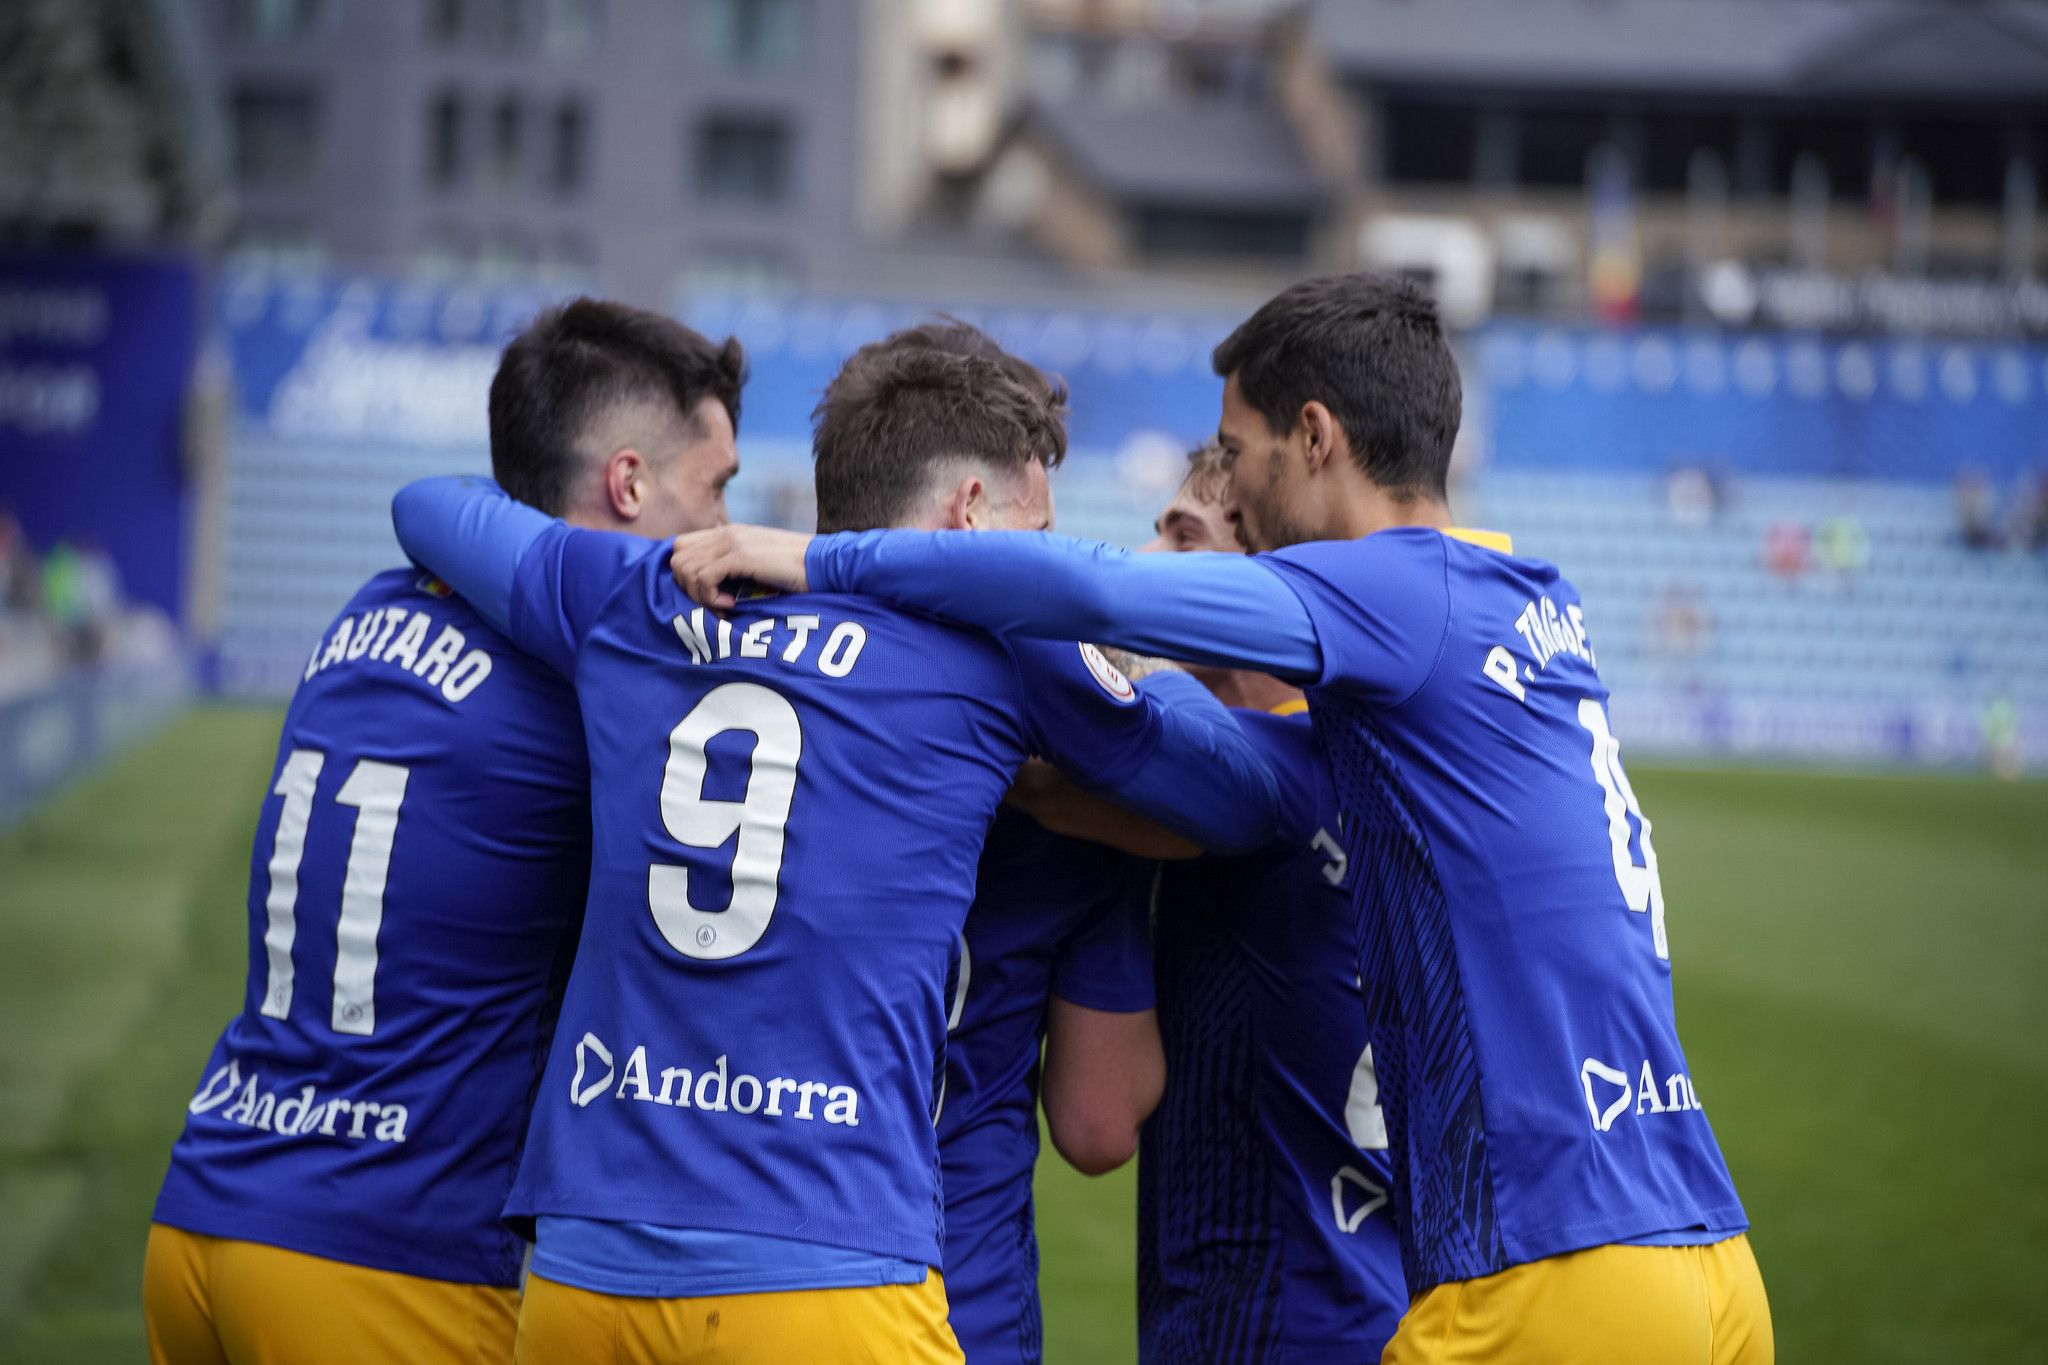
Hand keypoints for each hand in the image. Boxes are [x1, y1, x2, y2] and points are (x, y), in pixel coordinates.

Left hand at [670, 524, 812, 609]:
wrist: (823, 565)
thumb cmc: (794, 572)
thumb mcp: (756, 565)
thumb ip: (733, 567)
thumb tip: (709, 588)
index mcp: (728, 533)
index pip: (681, 547)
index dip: (685, 574)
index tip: (705, 594)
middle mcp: (726, 533)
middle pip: (677, 558)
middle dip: (686, 587)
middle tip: (711, 603)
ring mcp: (732, 542)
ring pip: (686, 569)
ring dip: (699, 595)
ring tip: (723, 605)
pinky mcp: (741, 556)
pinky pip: (704, 578)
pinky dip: (711, 597)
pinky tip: (732, 604)